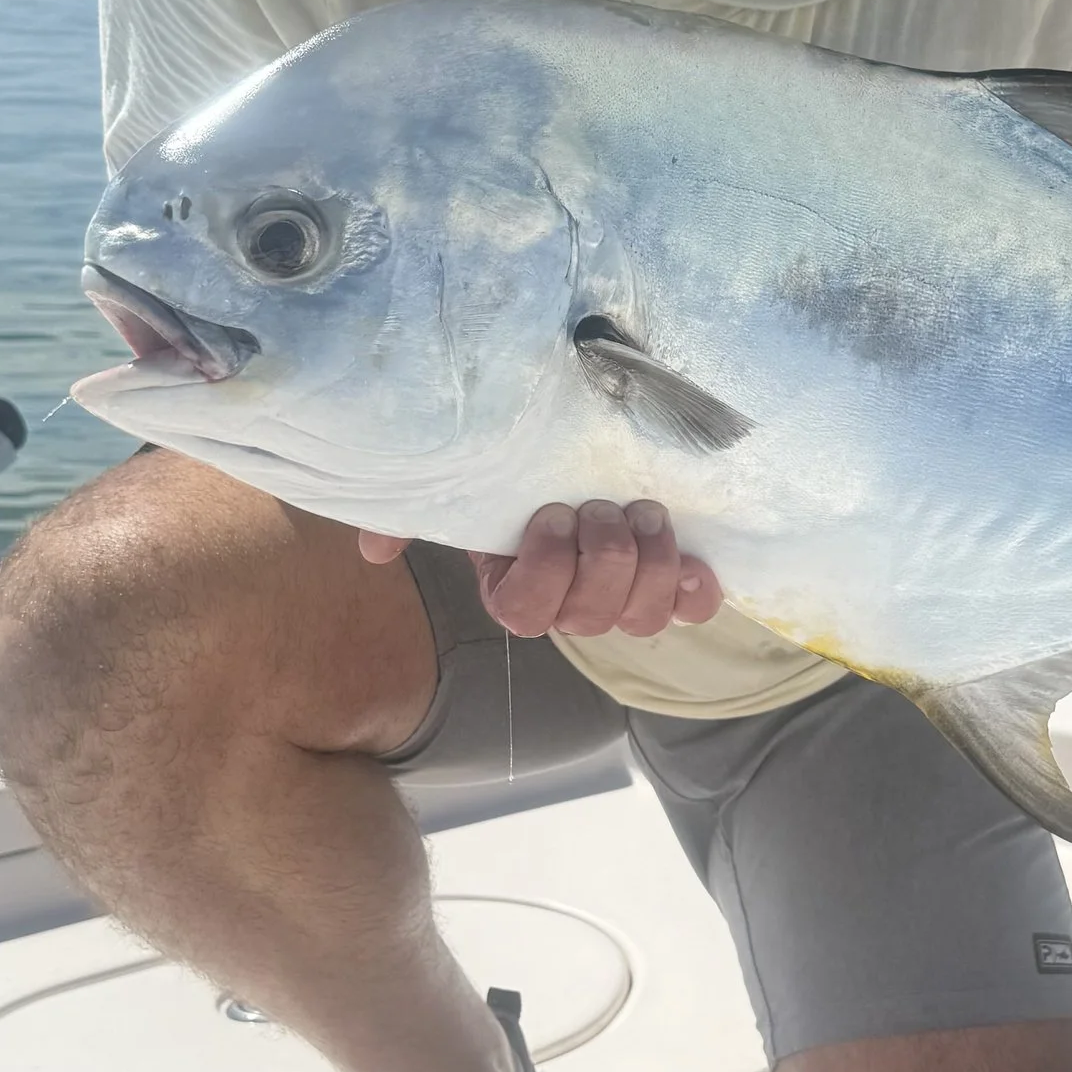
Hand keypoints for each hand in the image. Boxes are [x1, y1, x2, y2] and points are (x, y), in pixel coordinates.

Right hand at [356, 502, 723, 637]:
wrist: (573, 453)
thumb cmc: (511, 476)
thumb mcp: (457, 486)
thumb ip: (409, 514)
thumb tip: (374, 551)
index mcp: (514, 590)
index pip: (526, 614)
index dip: (545, 572)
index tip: (552, 514)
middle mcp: (568, 607)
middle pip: (590, 618)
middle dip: (602, 560)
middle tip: (602, 509)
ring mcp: (622, 600)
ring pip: (641, 617)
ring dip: (650, 565)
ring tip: (645, 514)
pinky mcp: (671, 584)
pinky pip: (691, 610)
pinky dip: (697, 590)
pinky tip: (696, 562)